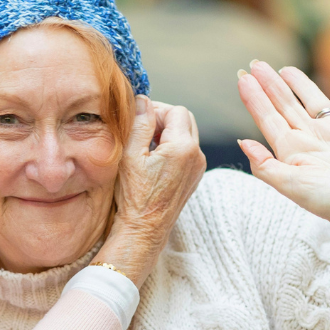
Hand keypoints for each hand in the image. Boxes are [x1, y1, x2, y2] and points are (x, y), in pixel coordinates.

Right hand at [95, 96, 206, 287]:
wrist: (145, 229)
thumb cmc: (135, 196)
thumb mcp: (131, 155)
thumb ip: (140, 123)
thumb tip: (144, 100)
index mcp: (183, 147)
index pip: (175, 110)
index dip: (156, 110)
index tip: (138, 120)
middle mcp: (197, 155)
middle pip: (185, 118)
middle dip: (164, 118)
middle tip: (142, 129)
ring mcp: (198, 167)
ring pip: (187, 133)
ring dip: (168, 132)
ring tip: (146, 145)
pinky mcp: (195, 176)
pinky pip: (188, 150)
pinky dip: (173, 146)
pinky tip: (154, 159)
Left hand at [237, 62, 329, 295]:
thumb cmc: (328, 200)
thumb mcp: (289, 184)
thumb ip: (264, 165)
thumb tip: (242, 141)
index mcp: (292, 151)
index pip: (268, 119)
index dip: (254, 99)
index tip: (242, 79)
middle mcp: (311, 139)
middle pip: (285, 105)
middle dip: (270, 85)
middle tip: (255, 64)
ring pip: (313, 101)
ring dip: (299, 84)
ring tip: (284, 70)